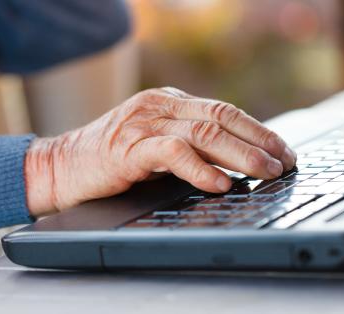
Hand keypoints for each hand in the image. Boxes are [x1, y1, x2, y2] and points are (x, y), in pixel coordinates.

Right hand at [25, 87, 296, 216]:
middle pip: (222, 118)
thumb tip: (236, 162)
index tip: (282, 151)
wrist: (59, 167)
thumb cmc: (110, 161)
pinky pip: (173, 152)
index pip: (224, 111)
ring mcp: (144, 124)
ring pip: (205, 133)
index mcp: (169, 103)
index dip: (258, 131)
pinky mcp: (129, 148)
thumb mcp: (155, 144)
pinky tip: (221, 183)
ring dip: (241, 155)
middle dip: (259, 141)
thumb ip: (188, 145)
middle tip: (284, 163)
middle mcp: (160, 107)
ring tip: (265, 173)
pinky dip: (202, 168)